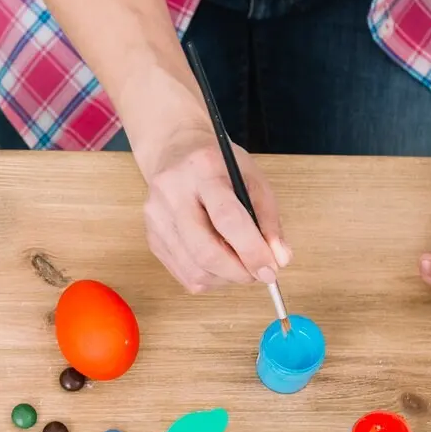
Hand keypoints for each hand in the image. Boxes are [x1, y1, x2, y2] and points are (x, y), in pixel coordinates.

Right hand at [136, 125, 290, 292]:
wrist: (174, 153)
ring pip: (194, 270)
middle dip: (238, 272)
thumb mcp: (251, 178)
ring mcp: (156, 218)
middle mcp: (172, 193)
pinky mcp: (151, 238)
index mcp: (202, 170)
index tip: (271, 269)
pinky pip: (184, 275)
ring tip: (239, 264)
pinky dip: (210, 278)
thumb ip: (268, 219)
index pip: (227, 218)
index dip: (252, 250)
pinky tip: (219, 263)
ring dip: (226, 278)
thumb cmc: (218, 167)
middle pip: (205, 251)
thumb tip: (278, 260)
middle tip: (259, 273)